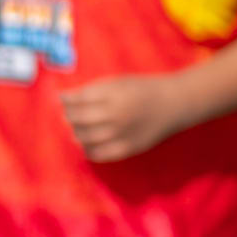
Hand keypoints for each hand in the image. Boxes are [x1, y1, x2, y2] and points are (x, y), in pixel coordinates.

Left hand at [59, 73, 186, 163]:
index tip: (62, 99)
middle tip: (68, 114)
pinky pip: (98, 154)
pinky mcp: (127, 149)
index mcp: (112, 96)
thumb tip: (62, 98)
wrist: (174, 104)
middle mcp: (116, 116)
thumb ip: (90, 90)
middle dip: (67, 116)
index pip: (76, 101)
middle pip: (76, 121)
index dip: (65, 100)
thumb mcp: (117, 82)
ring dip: (75, 133)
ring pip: (84, 139)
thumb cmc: (142, 89)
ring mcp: (121, 135)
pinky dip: (87, 150)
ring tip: (77, 127)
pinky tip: (87, 143)